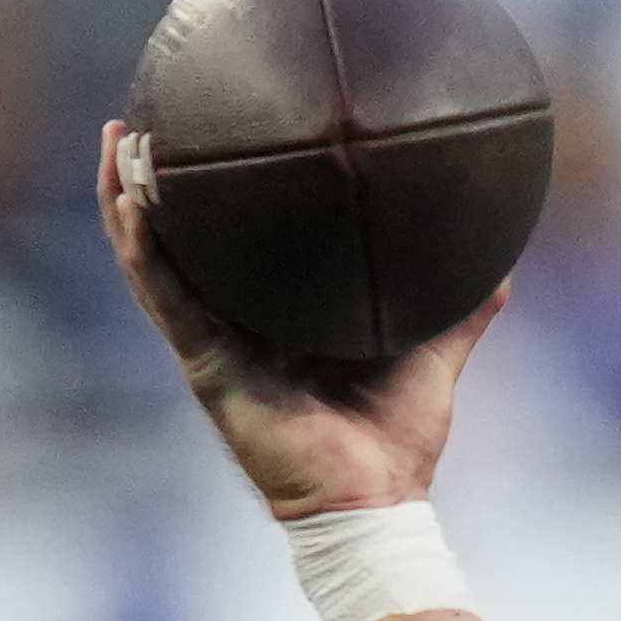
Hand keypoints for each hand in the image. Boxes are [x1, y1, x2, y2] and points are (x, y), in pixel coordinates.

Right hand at [93, 118, 501, 521]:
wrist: (376, 502)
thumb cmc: (396, 441)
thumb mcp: (437, 352)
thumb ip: (463, 305)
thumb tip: (505, 256)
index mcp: (273, 323)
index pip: (232, 250)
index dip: (213, 198)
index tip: (208, 131)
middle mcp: (232, 329)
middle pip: (176, 243)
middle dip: (149, 182)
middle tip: (137, 118)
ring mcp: (212, 347)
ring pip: (152, 261)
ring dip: (125, 199)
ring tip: (115, 138)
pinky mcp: (207, 367)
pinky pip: (164, 296)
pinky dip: (142, 248)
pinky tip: (128, 201)